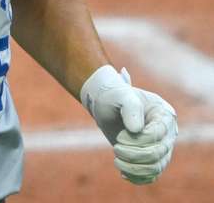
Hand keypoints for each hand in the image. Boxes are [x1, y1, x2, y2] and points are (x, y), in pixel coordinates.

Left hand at [81, 65, 177, 183]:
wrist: (106, 103)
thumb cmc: (114, 96)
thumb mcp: (120, 95)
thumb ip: (130, 108)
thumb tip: (136, 130)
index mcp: (164, 115)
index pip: (157, 136)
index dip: (137, 140)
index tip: (119, 136)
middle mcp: (167, 133)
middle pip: (158, 154)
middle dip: (134, 155)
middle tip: (116, 148)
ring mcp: (160, 146)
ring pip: (156, 167)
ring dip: (134, 168)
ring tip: (117, 160)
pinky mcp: (150, 158)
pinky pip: (151, 175)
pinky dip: (138, 178)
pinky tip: (123, 173)